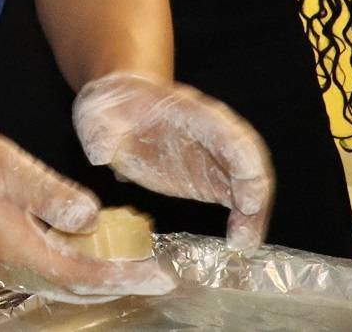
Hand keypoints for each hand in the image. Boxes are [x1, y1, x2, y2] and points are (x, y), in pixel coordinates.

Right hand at [0, 105, 174, 302]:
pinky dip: (67, 269)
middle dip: (114, 284)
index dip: (123, 277)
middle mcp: (8, 270)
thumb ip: (53, 195)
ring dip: (90, 278)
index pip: (82, 275)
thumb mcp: (9, 167)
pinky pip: (38, 273)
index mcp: (16, 250)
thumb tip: (92, 220)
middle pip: (71, 289)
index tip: (159, 276)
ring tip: (124, 266)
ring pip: (55, 284)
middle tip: (152, 276)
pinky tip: (79, 250)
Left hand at [72, 71, 272, 249]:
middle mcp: (213, 133)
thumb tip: (99, 154)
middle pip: (249, 161)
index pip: (228, 134)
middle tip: (245, 234)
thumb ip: (100, 130)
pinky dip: (242, 220)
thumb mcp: (97, 112)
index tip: (243, 198)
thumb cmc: (111, 106)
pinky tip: (236, 243)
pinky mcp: (209, 179)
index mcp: (190, 112)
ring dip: (253, 215)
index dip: (242, 165)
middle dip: (255, 196)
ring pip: (249, 183)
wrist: (117, 107)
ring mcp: (215, 157)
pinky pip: (237, 199)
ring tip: (243, 245)